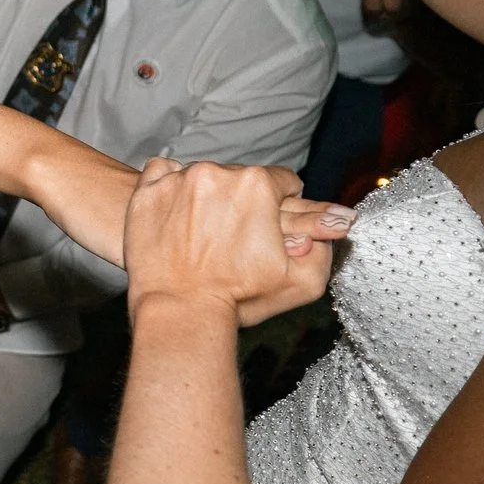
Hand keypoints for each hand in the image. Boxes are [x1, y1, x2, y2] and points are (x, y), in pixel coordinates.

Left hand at [123, 159, 339, 328]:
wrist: (179, 311)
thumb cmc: (238, 298)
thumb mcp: (301, 282)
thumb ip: (324, 249)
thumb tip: (335, 226)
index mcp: (259, 185)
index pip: (283, 182)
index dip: (279, 208)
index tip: (266, 228)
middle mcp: (218, 173)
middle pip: (241, 179)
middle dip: (243, 203)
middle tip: (233, 237)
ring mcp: (178, 179)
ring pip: (204, 177)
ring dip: (207, 198)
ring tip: (203, 233)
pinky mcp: (147, 191)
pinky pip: (164, 174)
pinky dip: (171, 189)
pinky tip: (176, 216)